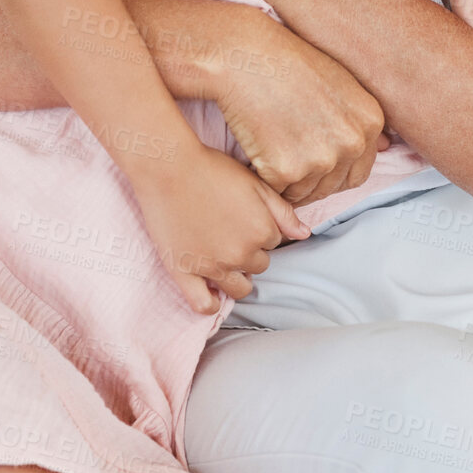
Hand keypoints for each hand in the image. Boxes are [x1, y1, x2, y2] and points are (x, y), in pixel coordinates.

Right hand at [137, 142, 308, 314]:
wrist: (168, 168)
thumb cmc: (211, 169)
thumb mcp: (255, 183)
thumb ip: (283, 212)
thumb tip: (304, 234)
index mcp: (261, 232)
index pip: (273, 243)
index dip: (260, 230)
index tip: (244, 218)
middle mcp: (240, 254)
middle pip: (258, 265)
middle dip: (249, 252)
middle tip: (230, 232)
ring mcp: (211, 267)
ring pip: (239, 288)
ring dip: (237, 277)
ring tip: (224, 259)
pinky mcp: (183, 272)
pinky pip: (202, 304)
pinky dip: (211, 303)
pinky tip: (212, 292)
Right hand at [215, 20, 387, 205]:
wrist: (247, 54)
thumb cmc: (288, 60)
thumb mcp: (341, 80)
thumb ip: (361, 119)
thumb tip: (385, 146)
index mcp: (370, 121)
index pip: (358, 173)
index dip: (333, 173)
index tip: (314, 165)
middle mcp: (352, 142)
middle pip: (332, 187)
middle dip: (311, 183)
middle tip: (287, 161)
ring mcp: (321, 159)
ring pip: (304, 193)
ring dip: (288, 183)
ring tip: (270, 152)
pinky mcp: (286, 169)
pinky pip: (277, 190)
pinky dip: (264, 178)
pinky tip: (256, 154)